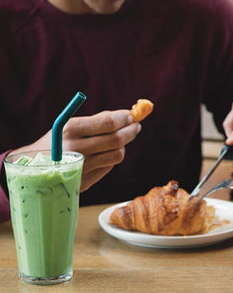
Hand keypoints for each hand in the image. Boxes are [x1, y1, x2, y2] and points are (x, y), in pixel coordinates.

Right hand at [14, 110, 140, 191]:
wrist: (31, 169)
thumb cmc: (57, 141)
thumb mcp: (70, 125)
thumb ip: (98, 120)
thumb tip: (127, 116)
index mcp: (70, 129)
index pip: (108, 123)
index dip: (125, 119)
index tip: (132, 116)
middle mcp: (75, 149)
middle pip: (116, 140)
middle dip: (131, 131)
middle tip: (136, 126)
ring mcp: (80, 168)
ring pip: (117, 155)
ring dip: (123, 145)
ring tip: (120, 139)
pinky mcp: (83, 182)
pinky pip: (109, 168)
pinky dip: (112, 158)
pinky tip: (106, 153)